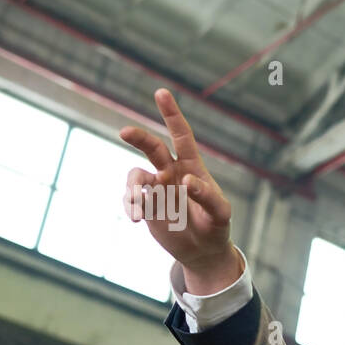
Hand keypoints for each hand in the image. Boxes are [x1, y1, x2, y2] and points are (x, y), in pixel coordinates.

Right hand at [119, 89, 236, 277]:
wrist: (203, 251)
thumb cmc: (216, 227)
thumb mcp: (220, 213)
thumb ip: (207, 196)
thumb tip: (186, 181)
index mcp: (193, 167)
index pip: (182, 136)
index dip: (172, 114)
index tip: (161, 93)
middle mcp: (171, 173)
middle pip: (152, 148)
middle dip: (138, 137)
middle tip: (125, 132)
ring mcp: (157, 189)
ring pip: (137, 176)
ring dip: (134, 186)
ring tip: (138, 202)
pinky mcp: (147, 207)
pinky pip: (131, 200)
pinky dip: (130, 205)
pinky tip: (134, 218)